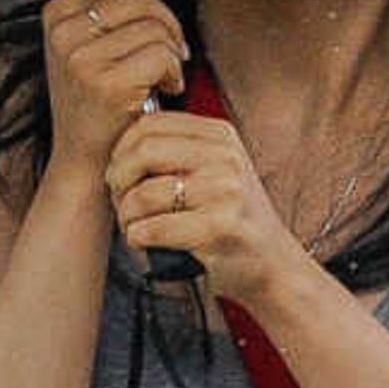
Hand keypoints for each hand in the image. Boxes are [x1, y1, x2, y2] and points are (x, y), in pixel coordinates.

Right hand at [38, 0, 183, 181]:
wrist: (86, 161)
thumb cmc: (94, 103)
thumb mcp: (81, 46)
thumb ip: (91, 1)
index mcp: (57, 17)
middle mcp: (64, 33)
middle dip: (168, 24)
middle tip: (171, 55)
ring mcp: (81, 57)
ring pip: (157, 28)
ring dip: (173, 54)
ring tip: (161, 78)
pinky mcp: (105, 82)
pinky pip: (162, 55)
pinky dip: (174, 73)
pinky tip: (162, 92)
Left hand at [105, 112, 308, 306]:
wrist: (270, 262)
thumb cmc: (229, 218)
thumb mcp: (212, 170)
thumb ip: (176, 151)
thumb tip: (118, 146)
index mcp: (220, 135)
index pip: (149, 124)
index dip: (121, 150)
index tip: (121, 175)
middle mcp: (225, 156)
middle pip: (143, 152)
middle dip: (118, 180)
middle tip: (121, 201)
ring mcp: (225, 191)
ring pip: (143, 194)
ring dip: (126, 216)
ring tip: (133, 226)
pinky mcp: (220, 228)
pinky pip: (153, 229)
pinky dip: (137, 238)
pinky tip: (145, 241)